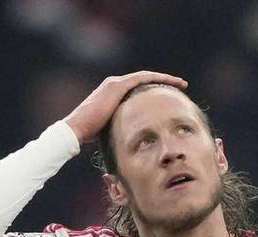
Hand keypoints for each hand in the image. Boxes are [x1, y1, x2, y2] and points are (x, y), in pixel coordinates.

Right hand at [63, 71, 187, 143]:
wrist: (77, 128)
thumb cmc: (89, 134)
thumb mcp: (109, 127)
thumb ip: (119, 125)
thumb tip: (130, 138)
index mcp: (112, 92)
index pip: (137, 88)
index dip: (153, 90)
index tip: (167, 95)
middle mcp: (114, 84)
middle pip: (144, 80)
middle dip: (163, 81)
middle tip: (180, 85)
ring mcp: (115, 83)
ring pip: (146, 77)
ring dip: (164, 78)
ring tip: (181, 83)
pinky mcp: (117, 86)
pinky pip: (143, 78)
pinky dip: (158, 78)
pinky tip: (171, 81)